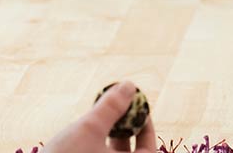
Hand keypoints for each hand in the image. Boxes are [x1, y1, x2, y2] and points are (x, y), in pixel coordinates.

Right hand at [40, 82, 156, 152]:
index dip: (145, 123)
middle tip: (116, 106)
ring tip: (97, 116)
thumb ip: (112, 106)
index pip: (149, 147)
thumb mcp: (90, 128)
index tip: (136, 104)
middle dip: (125, 127)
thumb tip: (130, 86)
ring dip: (108, 136)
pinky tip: (82, 133)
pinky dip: (95, 148)